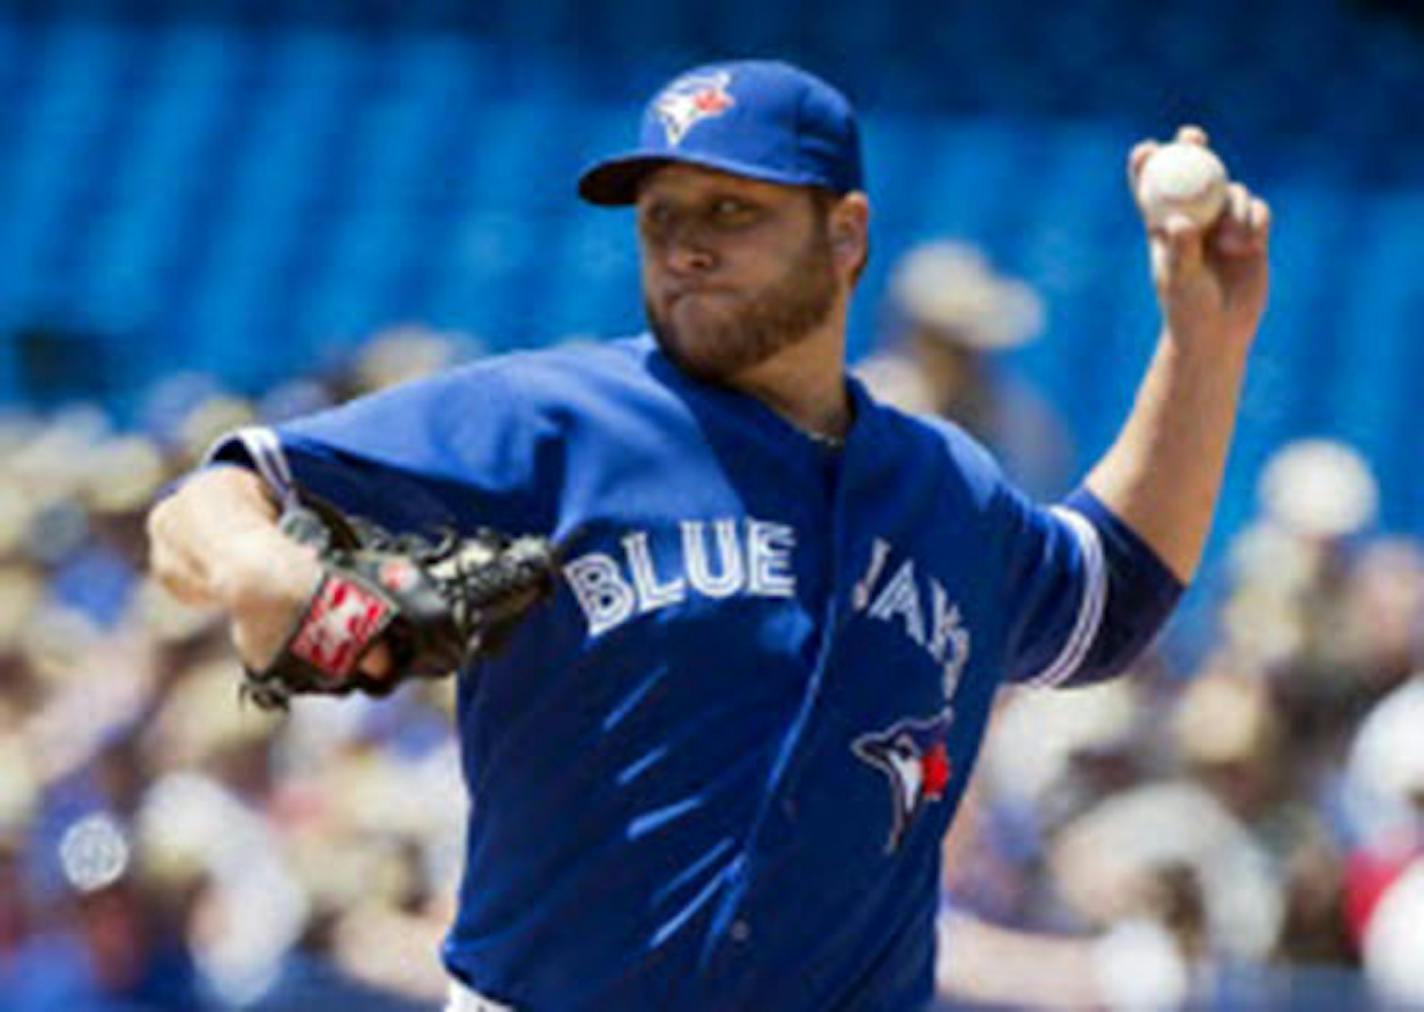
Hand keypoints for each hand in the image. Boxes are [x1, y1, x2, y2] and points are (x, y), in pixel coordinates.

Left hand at [1129, 126, 1270, 354]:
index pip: (1150, 189)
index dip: (1147, 164)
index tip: (1147, 149)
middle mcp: (1194, 219)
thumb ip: (1181, 249)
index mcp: (1163, 227)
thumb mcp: (1182, 279)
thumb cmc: (1189, 310)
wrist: (1220, 332)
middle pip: (1193, 174)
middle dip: (1192, 148)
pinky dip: (1255, 218)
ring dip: (1234, 204)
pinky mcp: (1251, 233)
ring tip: (1230, 241)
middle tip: (1192, 136)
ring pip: (1231, 190)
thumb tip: (1180, 221)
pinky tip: (1250, 242)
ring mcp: (1223, 225)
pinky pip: (1258, 209)